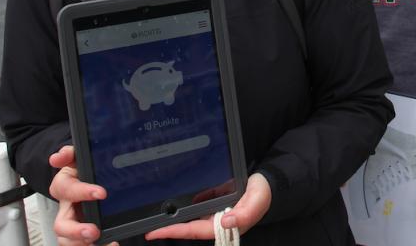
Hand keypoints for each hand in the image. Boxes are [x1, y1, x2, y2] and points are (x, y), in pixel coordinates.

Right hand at [48, 145, 109, 245]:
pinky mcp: (80, 234)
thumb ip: (69, 153)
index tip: (101, 192)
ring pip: (68, 240)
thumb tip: (58, 156)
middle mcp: (66, 209)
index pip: (67, 189)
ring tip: (105, 243)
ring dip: (83, 245)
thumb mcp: (77, 156)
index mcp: (64, 186)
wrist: (86, 176)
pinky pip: (81, 245)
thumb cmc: (81, 168)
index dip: (82, 191)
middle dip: (76, 231)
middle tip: (94, 231)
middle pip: (61, 225)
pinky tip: (111, 243)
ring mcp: (73, 223)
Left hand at [145, 173, 271, 239]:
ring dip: (175, 215)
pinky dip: (186, 201)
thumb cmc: (262, 194)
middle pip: (189, 226)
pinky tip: (174, 198)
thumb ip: (245, 212)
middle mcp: (217, 220)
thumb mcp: (257, 200)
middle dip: (169, 226)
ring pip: (191, 215)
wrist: (267, 182)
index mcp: (225, 224)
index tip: (155, 232)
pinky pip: (196, 202)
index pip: (195, 231)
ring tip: (154, 213)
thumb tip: (226, 220)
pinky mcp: (213, 201)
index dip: (175, 232)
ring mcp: (214, 211)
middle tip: (148, 225)